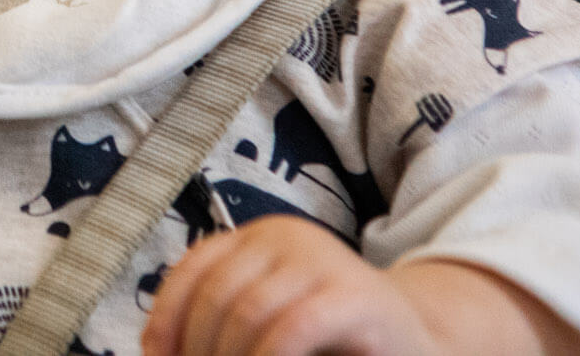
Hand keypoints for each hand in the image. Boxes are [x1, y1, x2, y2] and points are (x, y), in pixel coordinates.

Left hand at [142, 217, 443, 355]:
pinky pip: (292, 327)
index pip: (191, 271)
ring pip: (246, 310)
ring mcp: (322, 259)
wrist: (420, 345)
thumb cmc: (335, 344)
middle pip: (213, 293)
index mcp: (257, 237)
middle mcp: (285, 234)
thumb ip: (225, 326)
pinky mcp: (355, 295)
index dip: (165, 320)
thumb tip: (160, 350)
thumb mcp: (268, 325)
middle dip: (197, 348)